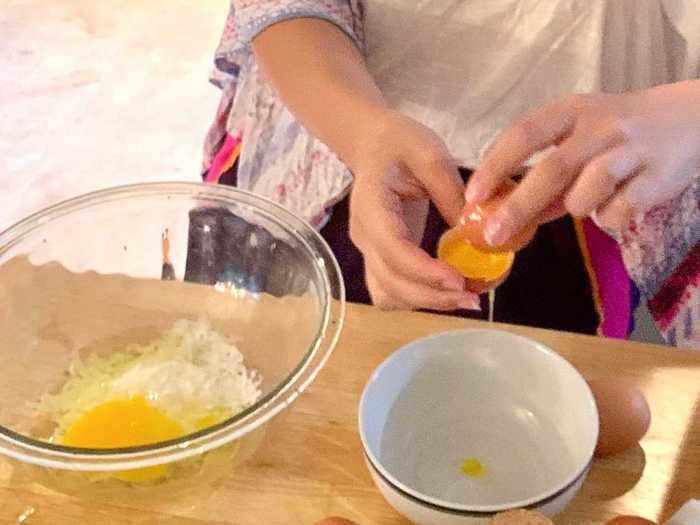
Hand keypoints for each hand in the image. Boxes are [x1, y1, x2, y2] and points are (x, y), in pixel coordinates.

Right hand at [349, 110, 479, 310]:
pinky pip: (391, 291)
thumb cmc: (399, 143)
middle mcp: (364, 235)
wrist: (372, 144)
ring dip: (425, 302)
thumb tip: (474, 231)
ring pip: (388, 294)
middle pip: (390, 282)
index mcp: (372, 206)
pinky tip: (446, 292)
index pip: (393, 248)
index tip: (459, 281)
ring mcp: (368, 250)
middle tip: (473, 298)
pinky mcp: (379, 257)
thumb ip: (450, 191)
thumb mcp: (430, 153)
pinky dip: (417, 299)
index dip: (424, 271)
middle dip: (431, 296)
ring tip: (464, 297)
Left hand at [466, 81, 699, 243]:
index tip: (472, 197)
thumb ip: (545, 175)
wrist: (689, 118)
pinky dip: (608, 217)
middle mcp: (600, 125)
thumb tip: (506, 215)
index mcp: (570, 110)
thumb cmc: (615, 133)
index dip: (494, 167)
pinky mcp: (658, 177)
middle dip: (518, 206)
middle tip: (493, 235)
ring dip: (576, 207)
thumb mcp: (577, 139)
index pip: (523, 134)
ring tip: (588, 200)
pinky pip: (618, 212)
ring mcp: (630, 149)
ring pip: (586, 194)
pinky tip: (619, 202)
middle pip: (551, 169)